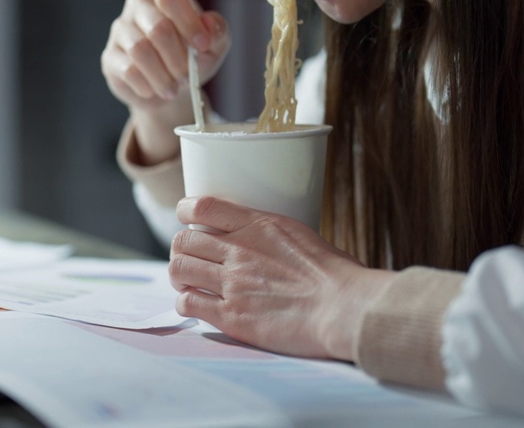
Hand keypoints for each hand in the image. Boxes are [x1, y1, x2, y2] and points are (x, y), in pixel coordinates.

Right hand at [101, 0, 229, 160]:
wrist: (171, 89)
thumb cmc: (192, 59)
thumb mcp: (214, 45)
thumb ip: (217, 30)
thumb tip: (208, 24)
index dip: (189, 22)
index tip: (203, 46)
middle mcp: (138, 6)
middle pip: (158, 28)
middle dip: (178, 59)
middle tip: (186, 76)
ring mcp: (120, 30)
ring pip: (140, 50)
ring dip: (163, 76)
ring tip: (173, 89)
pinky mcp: (110, 57)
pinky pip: (128, 71)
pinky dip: (147, 86)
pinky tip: (154, 90)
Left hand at [170, 195, 394, 361]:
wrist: (345, 309)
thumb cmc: (335, 274)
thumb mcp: (299, 235)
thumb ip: (269, 233)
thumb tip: (257, 237)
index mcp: (258, 225)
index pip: (202, 206)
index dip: (185, 211)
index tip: (186, 220)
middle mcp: (239, 251)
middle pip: (183, 240)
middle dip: (181, 249)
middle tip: (189, 259)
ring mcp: (233, 284)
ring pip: (179, 269)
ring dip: (178, 275)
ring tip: (187, 281)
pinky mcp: (232, 316)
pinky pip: (188, 302)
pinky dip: (185, 302)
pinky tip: (195, 304)